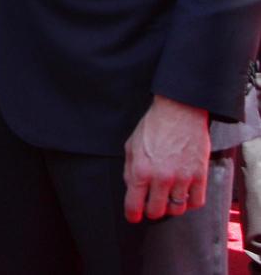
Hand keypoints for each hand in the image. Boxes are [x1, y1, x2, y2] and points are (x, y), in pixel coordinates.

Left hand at [123, 95, 209, 221]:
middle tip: (152, 204)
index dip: (133, 215)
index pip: (134, 206)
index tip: (133, 217)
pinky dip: (190, 203)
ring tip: (168, 198)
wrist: (179, 112)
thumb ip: (129, 170)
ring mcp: (182, 178)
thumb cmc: (153, 127)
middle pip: (156, 212)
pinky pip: (196, 203)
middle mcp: (161, 178)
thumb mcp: (131, 146)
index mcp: (140, 171)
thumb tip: (131, 190)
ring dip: (171, 207)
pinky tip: (184, 194)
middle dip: (152, 211)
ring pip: (177, 210)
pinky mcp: (200, 176)